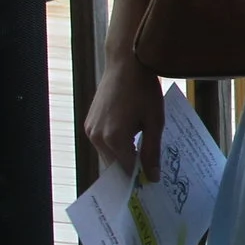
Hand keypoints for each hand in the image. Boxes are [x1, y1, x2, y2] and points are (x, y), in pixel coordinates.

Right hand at [83, 55, 165, 181]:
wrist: (125, 64)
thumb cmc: (144, 90)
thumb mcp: (155, 121)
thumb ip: (152, 151)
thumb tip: (152, 177)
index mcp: (114, 138)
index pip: (127, 169)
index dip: (141, 176)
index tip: (153, 180)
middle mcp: (97, 137)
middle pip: (115, 165)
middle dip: (131, 169)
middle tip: (150, 171)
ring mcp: (90, 130)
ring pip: (108, 155)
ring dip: (123, 157)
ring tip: (142, 154)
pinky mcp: (89, 123)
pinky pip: (102, 143)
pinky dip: (115, 146)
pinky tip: (131, 139)